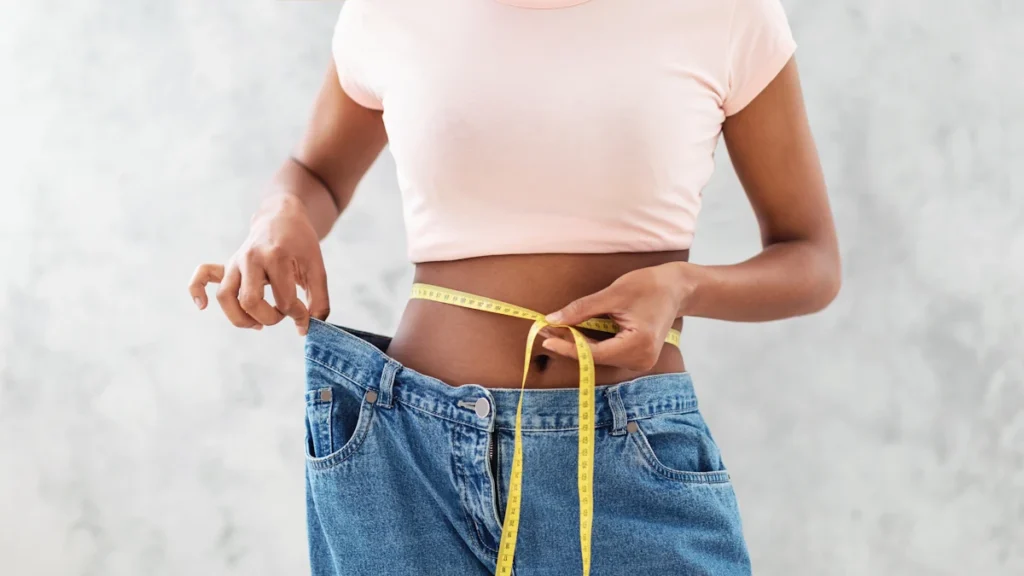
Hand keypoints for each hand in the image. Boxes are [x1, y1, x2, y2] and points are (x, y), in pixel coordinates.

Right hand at [188, 195, 329, 335]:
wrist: (282, 217)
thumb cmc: (301, 244)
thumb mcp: (318, 268)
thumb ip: (319, 300)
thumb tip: (307, 329)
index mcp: (277, 257)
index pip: (284, 300)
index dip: (298, 315)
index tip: (305, 316)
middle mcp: (251, 258)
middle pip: (250, 301)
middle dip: (270, 317)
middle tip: (282, 314)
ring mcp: (236, 261)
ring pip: (225, 297)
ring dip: (241, 318)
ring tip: (258, 324)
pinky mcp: (227, 264)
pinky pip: (203, 275)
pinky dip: (197, 290)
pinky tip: (201, 306)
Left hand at [541, 262, 696, 370]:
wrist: (677, 288)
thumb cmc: (649, 286)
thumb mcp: (613, 294)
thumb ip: (582, 309)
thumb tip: (553, 319)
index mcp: (638, 346)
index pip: (594, 353)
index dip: (567, 347)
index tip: (544, 338)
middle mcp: (641, 360)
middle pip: (595, 358)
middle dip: (569, 344)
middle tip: (543, 329)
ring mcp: (640, 361)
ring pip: (600, 357)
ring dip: (577, 344)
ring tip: (555, 330)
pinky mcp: (638, 357)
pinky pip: (608, 353)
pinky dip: (591, 343)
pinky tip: (574, 333)